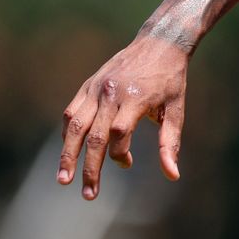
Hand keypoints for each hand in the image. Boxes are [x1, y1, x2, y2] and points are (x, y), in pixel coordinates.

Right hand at [58, 34, 189, 199]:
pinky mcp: (88, 85)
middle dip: (89, 168)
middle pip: (94, 136)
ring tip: (63, 179)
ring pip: (75, 125)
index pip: (119, 133)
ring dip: (67, 154)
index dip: (119, 154)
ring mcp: (96, 88)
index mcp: (135, 98)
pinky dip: (69, 133)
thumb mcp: (176, 110)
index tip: (126, 164)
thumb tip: (172, 176)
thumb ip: (170, 143)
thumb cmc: (170, 80)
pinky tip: (68, 151)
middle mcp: (111, 93)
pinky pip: (72, 112)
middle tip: (88, 195)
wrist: (158, 43)